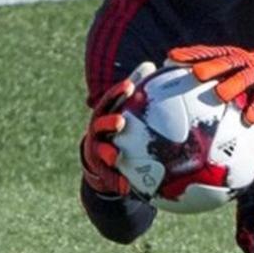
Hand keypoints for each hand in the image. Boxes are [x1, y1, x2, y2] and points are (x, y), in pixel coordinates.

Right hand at [81, 62, 155, 195]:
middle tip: (121, 121)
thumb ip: (141, 91)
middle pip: (100, 124)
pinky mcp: (100, 169)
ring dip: (107, 153)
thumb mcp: (131, 108)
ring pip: (100, 150)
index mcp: (107, 114)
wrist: (104, 158)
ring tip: (116, 156)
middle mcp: (99, 130)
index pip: (111, 100)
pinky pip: (109, 176)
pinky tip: (126, 187)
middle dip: (109, 122)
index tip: (129, 86)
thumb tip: (155, 64)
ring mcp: (97, 150)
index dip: (118, 92)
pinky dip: (117, 181)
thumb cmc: (124, 128)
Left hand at [168, 35, 253, 124]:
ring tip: (221, 94)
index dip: (190, 54)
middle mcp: (241, 62)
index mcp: (227, 56)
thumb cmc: (241, 72)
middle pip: (224, 62)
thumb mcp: (226, 68)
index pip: (206, 53)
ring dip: (232, 86)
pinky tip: (248, 119)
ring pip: (243, 79)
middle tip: (196, 73)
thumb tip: (172, 77)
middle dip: (210, 67)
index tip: (172, 58)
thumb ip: (204, 71)